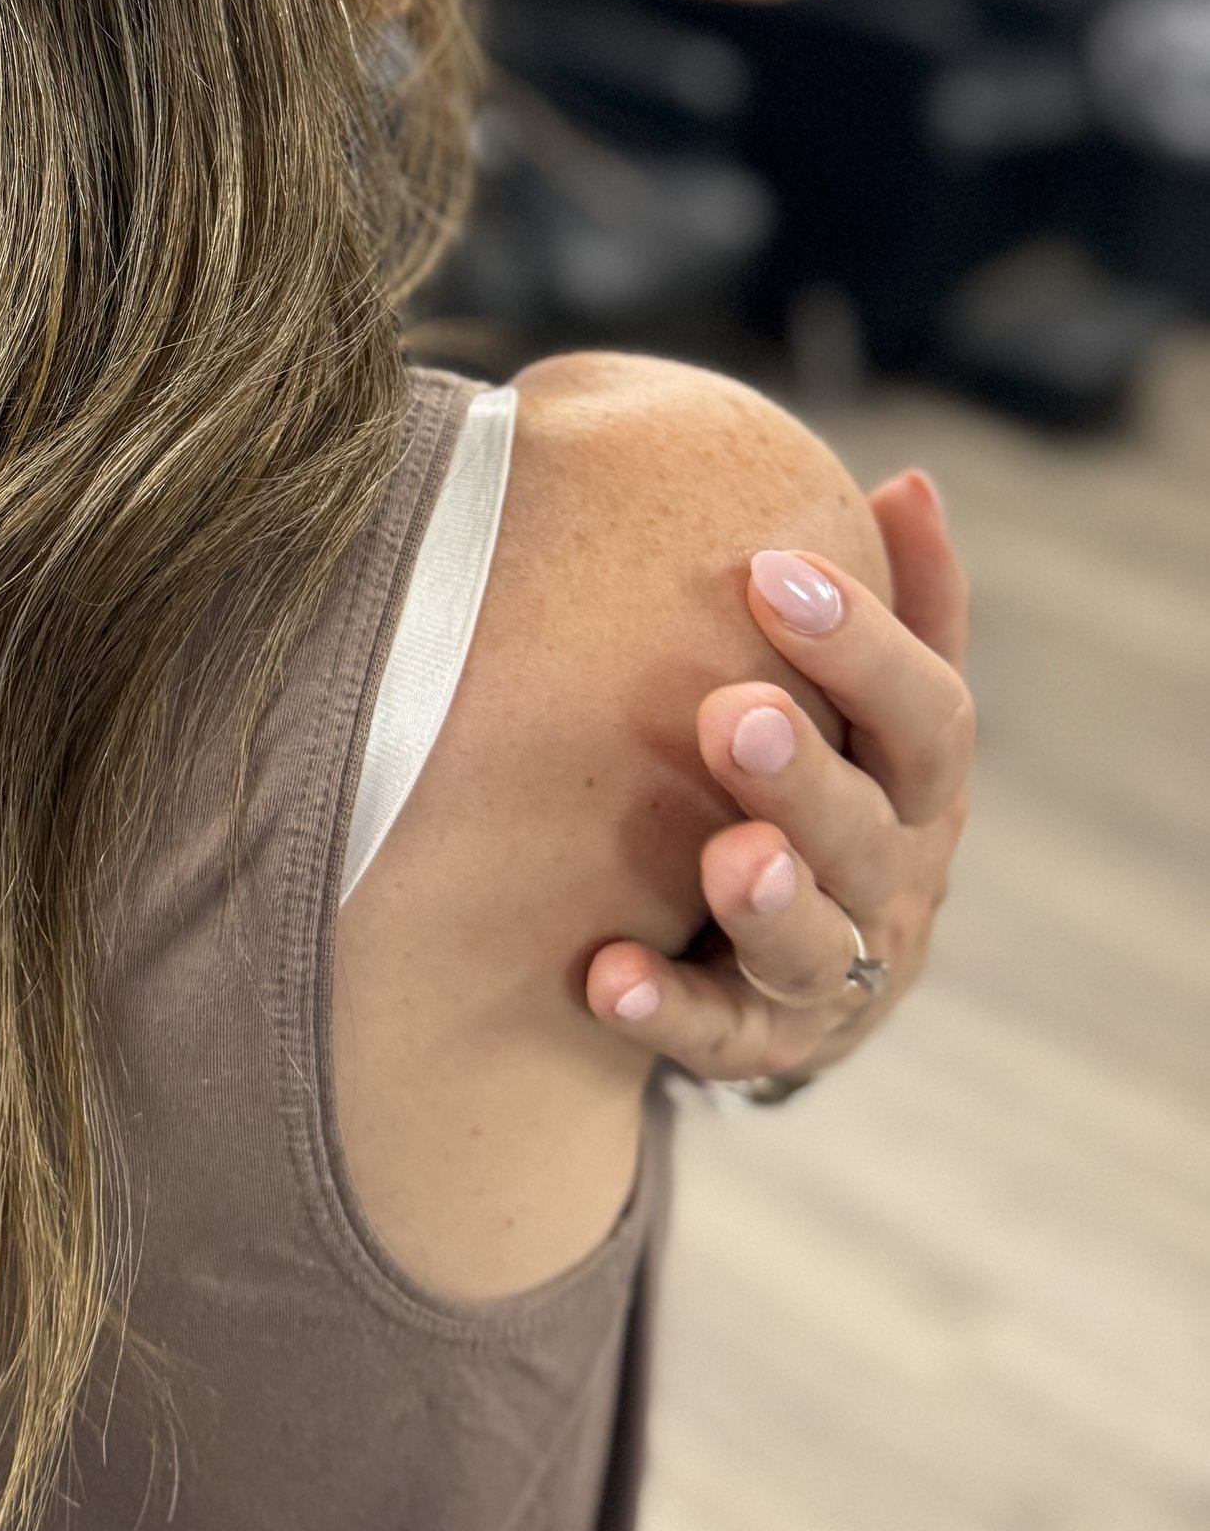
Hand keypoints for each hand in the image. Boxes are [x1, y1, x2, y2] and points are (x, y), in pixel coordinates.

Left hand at [583, 468, 972, 1086]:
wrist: (786, 963)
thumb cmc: (824, 795)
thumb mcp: (871, 709)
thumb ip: (899, 610)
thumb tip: (909, 484)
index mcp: (919, 789)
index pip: (926, 715)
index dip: (864, 648)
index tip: (774, 572)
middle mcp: (891, 884)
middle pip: (871, 833)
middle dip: (806, 773)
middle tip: (734, 714)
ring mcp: (830, 977)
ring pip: (812, 951)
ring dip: (769, 901)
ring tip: (726, 857)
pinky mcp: (758, 1046)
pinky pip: (715, 1039)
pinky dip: (665, 1010)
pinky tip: (604, 975)